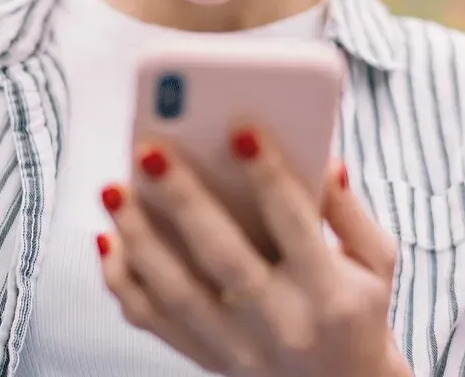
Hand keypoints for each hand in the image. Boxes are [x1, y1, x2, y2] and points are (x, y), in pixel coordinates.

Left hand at [97, 130, 411, 376]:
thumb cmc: (359, 310)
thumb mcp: (375, 261)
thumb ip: (348, 209)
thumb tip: (323, 158)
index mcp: (329, 292)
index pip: (295, 224)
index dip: (269, 176)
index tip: (240, 130)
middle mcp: (280, 322)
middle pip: (223, 257)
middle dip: (183, 200)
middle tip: (150, 152)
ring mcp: (237, 345)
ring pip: (176, 291)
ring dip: (138, 236)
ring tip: (114, 189)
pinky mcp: (206, 355)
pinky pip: (153, 321)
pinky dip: (123, 282)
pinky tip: (108, 239)